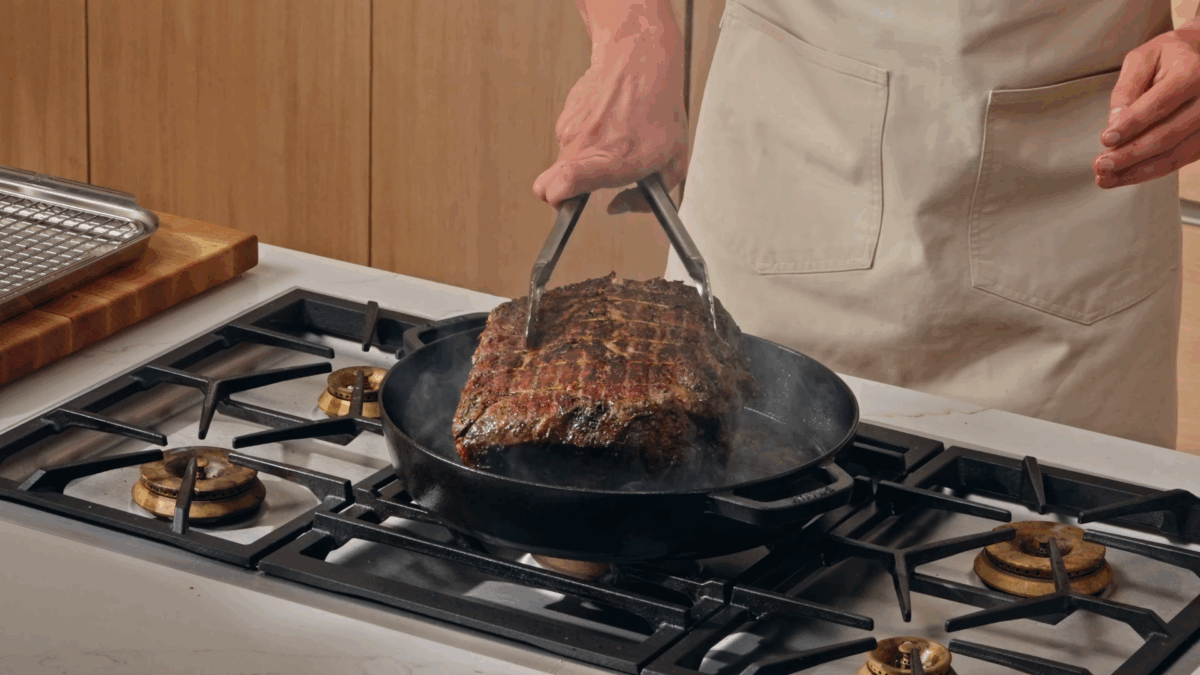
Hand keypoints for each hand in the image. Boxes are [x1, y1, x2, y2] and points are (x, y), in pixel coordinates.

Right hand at [533, 28, 686, 212]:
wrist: (640, 63)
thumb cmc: (659, 111)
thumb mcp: (673, 162)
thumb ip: (645, 198)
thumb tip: (617, 207)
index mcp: (612, 160)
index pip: (565, 183)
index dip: (560, 200)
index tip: (569, 204)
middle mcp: (585, 145)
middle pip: (546, 183)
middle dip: (559, 191)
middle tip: (583, 185)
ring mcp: (572, 129)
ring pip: (562, 161)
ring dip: (579, 161)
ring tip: (608, 143)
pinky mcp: (566, 116)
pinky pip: (568, 140)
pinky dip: (582, 139)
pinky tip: (603, 125)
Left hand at [1095, 24, 1199, 188]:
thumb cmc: (1171, 55)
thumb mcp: (1143, 59)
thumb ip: (1126, 88)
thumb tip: (1115, 121)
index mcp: (1191, 73)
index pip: (1158, 105)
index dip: (1131, 125)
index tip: (1106, 139)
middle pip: (1167, 134)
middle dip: (1130, 154)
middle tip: (1101, 165)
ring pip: (1174, 154)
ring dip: (1137, 171)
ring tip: (1107, 178)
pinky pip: (1180, 160)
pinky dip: (1151, 171)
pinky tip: (1127, 175)